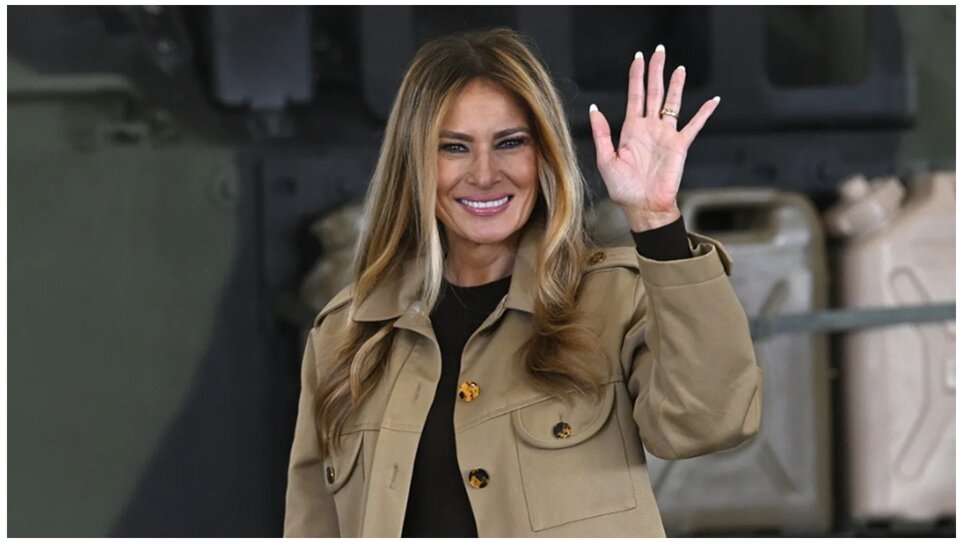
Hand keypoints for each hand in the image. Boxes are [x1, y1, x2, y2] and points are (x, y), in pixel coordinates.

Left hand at [588, 44, 718, 230]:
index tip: (638, 58)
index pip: (635, 96)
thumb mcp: (606, 160)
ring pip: (673, 103)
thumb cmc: (623, 188)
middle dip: (656, 71)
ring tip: (679, 68)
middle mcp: (650, 128)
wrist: (643, 207)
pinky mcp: (680, 146)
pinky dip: (704, 113)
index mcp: (631, 130)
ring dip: (677, 85)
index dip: (636, 76)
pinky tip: (713, 100)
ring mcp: (666, 135)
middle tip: (658, 51)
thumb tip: (595, 109)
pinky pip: (694, 125)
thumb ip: (602, 134)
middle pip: (654, 92)